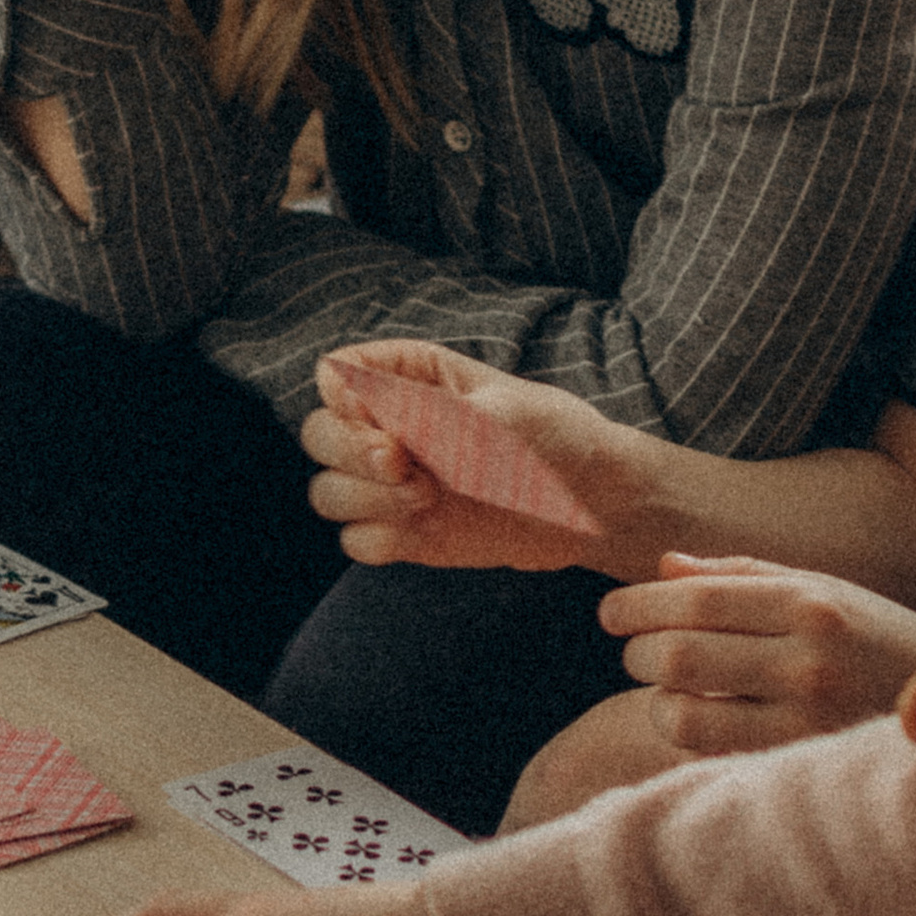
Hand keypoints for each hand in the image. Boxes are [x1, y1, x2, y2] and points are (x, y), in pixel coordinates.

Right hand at [303, 341, 671, 572]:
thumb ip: (431, 417)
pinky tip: (423, 529)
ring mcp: (394, 483)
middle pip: (319, 434)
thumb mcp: (502, 414)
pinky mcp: (405, 532)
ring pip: (327, 491)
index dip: (345, 402)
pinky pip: (356, 541)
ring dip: (363, 498)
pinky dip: (376, 540)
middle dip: (350, 453)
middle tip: (402, 466)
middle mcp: (391, 426)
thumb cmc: (556, 437)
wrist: (597, 503)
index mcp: (411, 376)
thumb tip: (369, 413)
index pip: (336, 374)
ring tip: (425, 498)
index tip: (385, 425)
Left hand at [602, 554, 915, 753]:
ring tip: (664, 690)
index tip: (610, 613)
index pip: (696, 599)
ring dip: (658, 701)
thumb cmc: (878, 639)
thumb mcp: (822, 588)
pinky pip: (715, 753)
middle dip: (637, 653)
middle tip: (632, 652)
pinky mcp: (805, 766)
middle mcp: (808, 659)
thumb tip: (663, 568)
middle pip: (679, 653)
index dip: (637, 604)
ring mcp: (808, 721)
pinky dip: (690, 736)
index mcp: (810, 602)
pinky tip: (699, 720)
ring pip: (686, 713)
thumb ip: (742, 574)